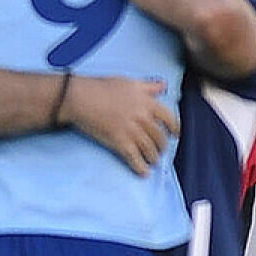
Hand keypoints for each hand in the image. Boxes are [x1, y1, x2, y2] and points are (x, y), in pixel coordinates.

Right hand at [63, 76, 179, 175]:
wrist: (80, 98)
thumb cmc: (101, 87)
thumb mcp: (129, 82)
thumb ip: (148, 86)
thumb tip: (163, 86)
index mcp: (146, 102)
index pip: (168, 117)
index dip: (174, 128)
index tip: (175, 135)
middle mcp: (142, 117)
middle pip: (159, 136)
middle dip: (162, 147)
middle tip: (160, 151)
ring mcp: (131, 130)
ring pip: (149, 149)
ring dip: (153, 158)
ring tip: (152, 162)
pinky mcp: (119, 141)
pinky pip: (135, 158)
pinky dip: (141, 167)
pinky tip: (144, 173)